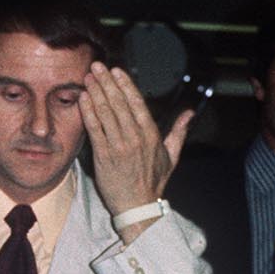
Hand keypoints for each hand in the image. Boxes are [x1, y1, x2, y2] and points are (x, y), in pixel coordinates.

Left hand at [80, 64, 192, 226]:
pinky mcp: (104, 156)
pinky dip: (88, 113)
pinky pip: (95, 130)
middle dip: (107, 82)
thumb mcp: (172, 155)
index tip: (117, 70)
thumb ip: (179, 131)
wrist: (137, 207)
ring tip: (88, 77)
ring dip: (96, 92)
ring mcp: (118, 146)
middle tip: (97, 66)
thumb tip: (190, 113)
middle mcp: (135, 137)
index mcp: (151, 135)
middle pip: (119, 104)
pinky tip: (83, 98)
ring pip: (106, 113)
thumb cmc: (153, 182)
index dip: (126, 85)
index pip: (137, 103)